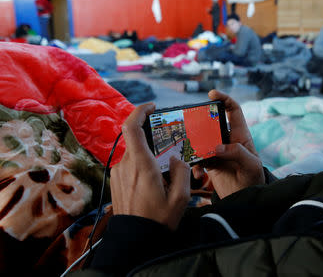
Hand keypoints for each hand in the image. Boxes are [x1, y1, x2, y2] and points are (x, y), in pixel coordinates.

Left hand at [111, 103, 189, 229]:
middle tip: (169, 152)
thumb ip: (182, 171)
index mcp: (141, 165)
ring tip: (164, 176)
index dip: (140, 110)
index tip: (152, 107)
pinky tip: (154, 182)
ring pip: (135, 153)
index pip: (131, 127)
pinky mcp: (116, 180)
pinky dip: (142, 165)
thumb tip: (176, 159)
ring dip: (149, 157)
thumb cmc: (158, 219)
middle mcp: (125, 165)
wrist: (135, 239)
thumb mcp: (180, 198)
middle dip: (154, 141)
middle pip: (138, 140)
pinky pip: (130, 164)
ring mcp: (118, 172)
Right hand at [192, 90, 263, 198]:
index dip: (224, 99)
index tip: (212, 94)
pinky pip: (198, 158)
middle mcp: (227, 140)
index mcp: (240, 135)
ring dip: (194, 146)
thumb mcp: (251, 165)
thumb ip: (237, 153)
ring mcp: (218, 151)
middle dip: (200, 122)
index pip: (233, 110)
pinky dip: (195, 165)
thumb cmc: (254, 179)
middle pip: (211, 123)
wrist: (247, 199)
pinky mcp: (210, 163)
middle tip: (191, 126)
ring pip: (201, 140)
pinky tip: (198, 174)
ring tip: (189, 153)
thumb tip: (217, 147)